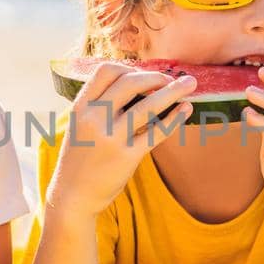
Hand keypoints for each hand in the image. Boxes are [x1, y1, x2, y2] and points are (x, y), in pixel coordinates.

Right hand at [43, 63, 195, 218]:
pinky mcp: (127, 157)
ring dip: (173, 91)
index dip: (130, 68)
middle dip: (156, 76)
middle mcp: (94, 118)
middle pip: (130, 82)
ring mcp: (111, 138)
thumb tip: (137, 83)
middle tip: (172, 79)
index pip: (106, 71)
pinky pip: (157, 132)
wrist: (72, 195)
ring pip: (148, 105)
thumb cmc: (81, 158)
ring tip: (190, 84)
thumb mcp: (80, 125)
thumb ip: (101, 105)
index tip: (145, 75)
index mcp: (81, 107)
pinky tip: (186, 109)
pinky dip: (175, 118)